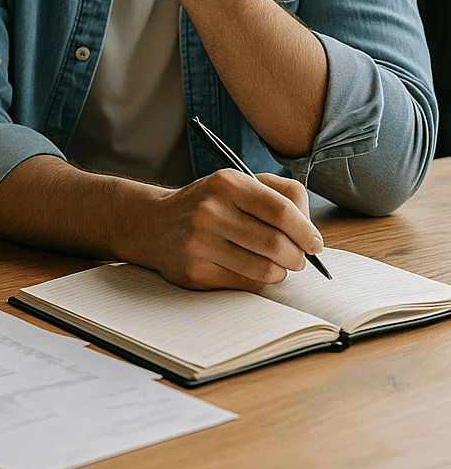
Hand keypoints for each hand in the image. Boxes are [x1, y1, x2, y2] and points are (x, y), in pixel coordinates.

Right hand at [140, 169, 324, 290]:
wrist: (154, 223)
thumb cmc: (208, 203)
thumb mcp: (237, 183)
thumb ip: (280, 193)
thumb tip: (311, 230)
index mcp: (226, 183)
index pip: (281, 211)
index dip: (306, 231)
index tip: (315, 242)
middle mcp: (210, 211)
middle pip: (277, 244)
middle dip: (298, 257)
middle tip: (298, 257)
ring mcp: (200, 243)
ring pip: (265, 270)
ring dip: (280, 272)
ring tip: (277, 264)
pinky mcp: (195, 272)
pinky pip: (245, 284)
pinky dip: (258, 281)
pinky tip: (250, 269)